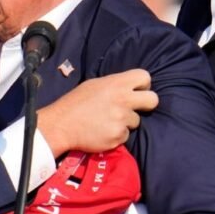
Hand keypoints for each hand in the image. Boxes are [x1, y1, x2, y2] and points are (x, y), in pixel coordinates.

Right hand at [38, 69, 156, 156]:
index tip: (135, 91)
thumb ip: (114, 85)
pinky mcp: (118, 136)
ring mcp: (122, 119)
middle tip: (135, 107)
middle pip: (153, 100)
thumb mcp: (95, 85)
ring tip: (107, 121)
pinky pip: (125, 135)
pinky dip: (116, 135)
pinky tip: (102, 131)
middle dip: (147, 104)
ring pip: (136, 121)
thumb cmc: (76, 102)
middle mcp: (123, 100)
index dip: (142, 85)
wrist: (61, 124)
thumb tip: (129, 88)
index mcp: (117, 83)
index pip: (145, 77)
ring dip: (125, 122)